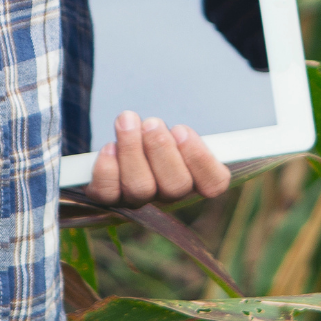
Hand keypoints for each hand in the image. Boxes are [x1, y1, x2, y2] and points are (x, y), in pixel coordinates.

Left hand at [84, 111, 230, 206]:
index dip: (201, 160)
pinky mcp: (108, 199)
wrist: (112, 151)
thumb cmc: (150, 138)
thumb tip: (185, 130)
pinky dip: (107, 169)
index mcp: (194, 179)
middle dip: (162, 149)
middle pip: (175, 186)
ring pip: (140, 187)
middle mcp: (168, 195)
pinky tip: (108, 148)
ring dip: (132, 149)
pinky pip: (108, 193)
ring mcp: (137, 200)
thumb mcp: (174, 133)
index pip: (214, 184)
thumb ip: (183, 135)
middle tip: (152, 122)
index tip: (182, 130)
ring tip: (126, 120)